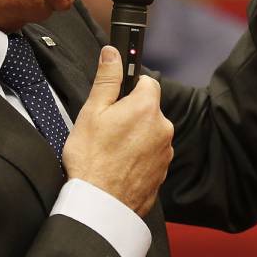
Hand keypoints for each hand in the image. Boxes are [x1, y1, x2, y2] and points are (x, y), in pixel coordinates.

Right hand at [63, 46, 173, 215]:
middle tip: (105, 128)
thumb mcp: (92, 111)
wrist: (100, 203)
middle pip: (148, 110)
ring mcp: (165, 152)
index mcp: (147, 108)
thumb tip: (113, 53)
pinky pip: (150, 156)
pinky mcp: (162, 172)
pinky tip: (118, 165)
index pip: (146, 83)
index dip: (128, 88)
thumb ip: (107, 79)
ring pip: (149, 133)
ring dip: (134, 137)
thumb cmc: (91, 158)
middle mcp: (163, 128)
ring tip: (110, 151)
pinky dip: (137, 157)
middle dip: (130, 114)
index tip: (115, 98)